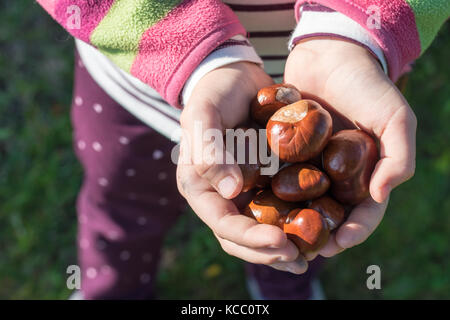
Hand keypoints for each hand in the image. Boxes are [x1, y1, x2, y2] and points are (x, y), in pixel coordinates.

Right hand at [177, 62, 307, 273]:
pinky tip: (316, 230)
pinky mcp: (263, 182)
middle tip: (299, 259)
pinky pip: (277, 210)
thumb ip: (209, 149)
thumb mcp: (205, 113)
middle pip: (241, 238)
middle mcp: (220, 195)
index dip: (249, 237)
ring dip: (282, 249)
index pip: (222, 223)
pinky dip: (293, 224)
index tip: (280, 240)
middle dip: (268, 252)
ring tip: (309, 257)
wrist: (235, 76)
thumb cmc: (214, 91)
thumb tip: (231, 192)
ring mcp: (242, 191)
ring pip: (259, 231)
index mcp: (199, 186)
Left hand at [284, 38, 416, 258]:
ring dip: (292, 221)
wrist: (330, 54)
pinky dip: (270, 192)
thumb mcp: (394, 118)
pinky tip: (258, 205)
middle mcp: (335, 174)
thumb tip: (380, 195)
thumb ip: (399, 157)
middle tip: (305, 251)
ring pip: (301, 202)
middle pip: (329, 214)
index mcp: (365, 173)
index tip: (340, 244)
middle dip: (319, 235)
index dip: (355, 230)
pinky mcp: (284, 152)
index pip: (363, 211)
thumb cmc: (366, 85)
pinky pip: (277, 176)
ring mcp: (309, 164)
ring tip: (279, 236)